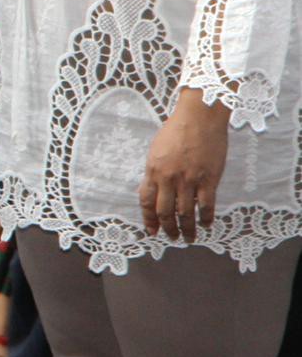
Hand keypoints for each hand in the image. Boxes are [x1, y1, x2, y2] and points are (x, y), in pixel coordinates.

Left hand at [140, 89, 229, 242]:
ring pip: (186, 213)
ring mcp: (189, 180)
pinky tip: (207, 224)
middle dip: (167, 228)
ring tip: (189, 238)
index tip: (152, 231)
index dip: (148, 219)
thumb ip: (155, 172)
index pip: (146, 201)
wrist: (199, 118)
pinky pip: (206, 205)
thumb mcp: (156, 151)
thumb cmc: (176, 130)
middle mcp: (169, 178)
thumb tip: (155, 191)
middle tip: (171, 238)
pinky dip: (206, 218)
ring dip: (187, 229)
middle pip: (165, 211)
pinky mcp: (209, 179)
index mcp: (153, 170)